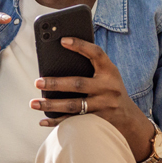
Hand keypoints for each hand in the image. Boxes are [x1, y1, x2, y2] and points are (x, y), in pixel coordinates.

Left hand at [31, 37, 153, 158]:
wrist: (127, 116)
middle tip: (37, 82)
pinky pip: (74, 121)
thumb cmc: (110, 89)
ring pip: (74, 105)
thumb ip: (91, 66)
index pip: (96, 53)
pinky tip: (43, 120)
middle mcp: (108, 87)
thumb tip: (59, 58)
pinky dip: (57, 122)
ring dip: (51, 105)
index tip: (63, 40)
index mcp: (110, 70)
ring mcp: (103, 105)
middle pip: (78, 84)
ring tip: (34, 103)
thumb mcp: (107, 74)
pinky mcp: (98, 120)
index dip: (81, 46)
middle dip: (56, 83)